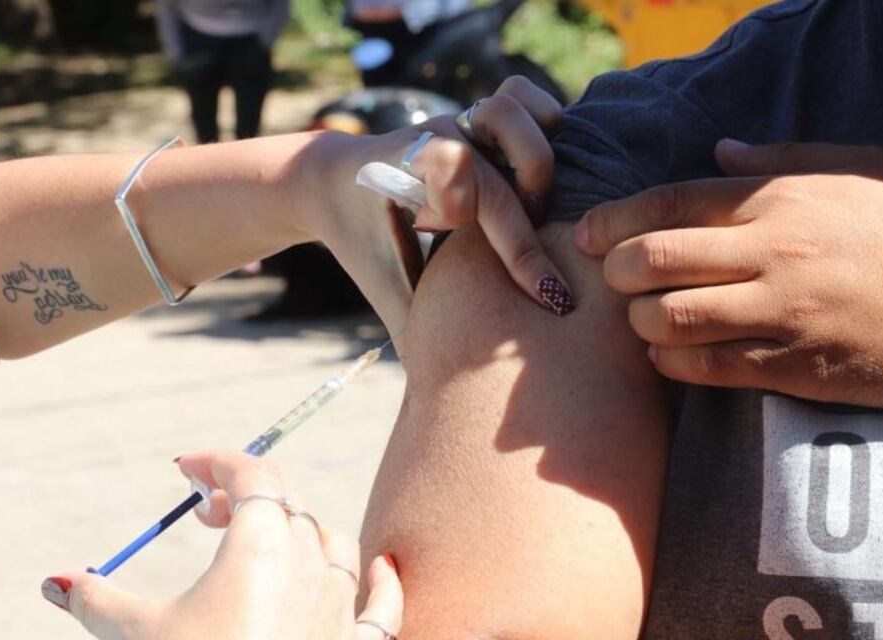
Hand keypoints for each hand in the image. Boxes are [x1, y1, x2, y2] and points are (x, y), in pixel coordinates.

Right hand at [41, 451, 402, 639]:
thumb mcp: (137, 636)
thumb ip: (98, 601)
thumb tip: (56, 581)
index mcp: (262, 545)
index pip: (251, 475)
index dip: (217, 463)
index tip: (184, 470)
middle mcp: (311, 565)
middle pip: (287, 504)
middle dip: (246, 496)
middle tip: (207, 513)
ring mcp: (341, 607)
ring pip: (333, 543)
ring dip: (299, 531)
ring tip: (262, 542)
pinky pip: (384, 604)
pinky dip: (381, 581)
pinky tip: (382, 566)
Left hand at [318, 76, 573, 325]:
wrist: (331, 183)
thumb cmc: (363, 240)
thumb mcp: (384, 285)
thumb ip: (414, 330)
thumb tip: (437, 402)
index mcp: (410, 181)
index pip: (477, 198)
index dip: (520, 251)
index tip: (551, 301)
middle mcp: (436, 141)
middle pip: (506, 148)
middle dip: (535, 198)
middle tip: (538, 240)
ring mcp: (457, 120)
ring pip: (514, 107)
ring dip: (538, 149)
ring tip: (538, 196)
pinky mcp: (475, 114)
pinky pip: (522, 97)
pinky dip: (543, 120)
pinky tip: (539, 169)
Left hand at [574, 141, 882, 408]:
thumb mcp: (851, 172)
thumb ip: (777, 158)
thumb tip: (717, 149)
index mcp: (777, 200)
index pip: (668, 203)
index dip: (612, 220)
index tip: (586, 234)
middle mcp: (771, 253)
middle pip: (653, 260)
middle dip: (614, 271)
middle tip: (612, 279)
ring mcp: (781, 313)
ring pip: (670, 318)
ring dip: (640, 321)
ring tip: (645, 318)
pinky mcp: (792, 366)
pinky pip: (704, 369)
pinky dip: (671, 362)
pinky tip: (671, 352)